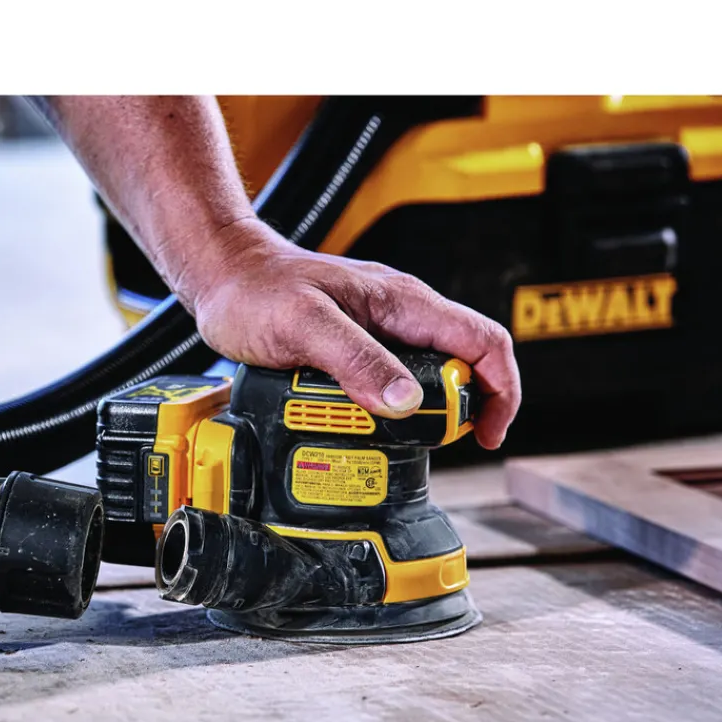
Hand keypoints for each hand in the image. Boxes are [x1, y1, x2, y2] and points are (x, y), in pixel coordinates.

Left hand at [182, 220, 520, 448]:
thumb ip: (356, 359)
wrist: (222, 276)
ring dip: (414, 418)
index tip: (487, 433)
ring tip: (387, 441)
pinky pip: (386, 385)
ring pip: (422, 382)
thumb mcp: (305, 325)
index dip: (499, 390)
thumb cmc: (257, 289)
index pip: (482, 342)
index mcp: (403, 303)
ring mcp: (378, 333)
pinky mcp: (355, 350)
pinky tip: (360, 427)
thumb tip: (407, 402)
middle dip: (453, 412)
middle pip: (459, 369)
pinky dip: (382, 413)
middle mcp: (399, 317)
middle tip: (424, 444)